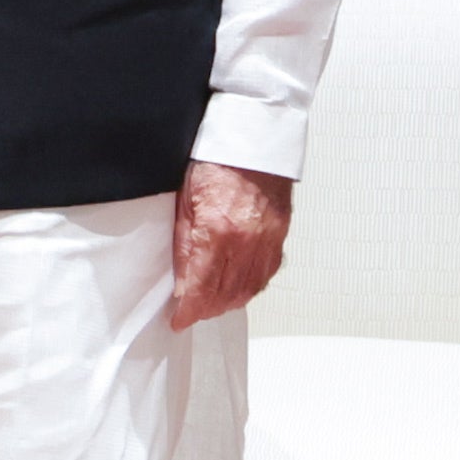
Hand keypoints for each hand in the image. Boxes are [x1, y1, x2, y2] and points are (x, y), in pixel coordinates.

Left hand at [168, 162, 292, 326]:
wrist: (253, 139)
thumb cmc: (215, 163)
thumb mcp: (185, 202)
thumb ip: (185, 246)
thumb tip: (183, 282)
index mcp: (217, 231)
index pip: (202, 287)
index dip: (189, 311)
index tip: (179, 320)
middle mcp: (246, 240)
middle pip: (226, 294)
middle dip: (206, 309)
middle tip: (191, 311)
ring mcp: (267, 239)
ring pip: (249, 289)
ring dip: (227, 302)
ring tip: (210, 303)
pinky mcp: (280, 235)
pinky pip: (266, 274)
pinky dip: (250, 286)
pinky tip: (237, 287)